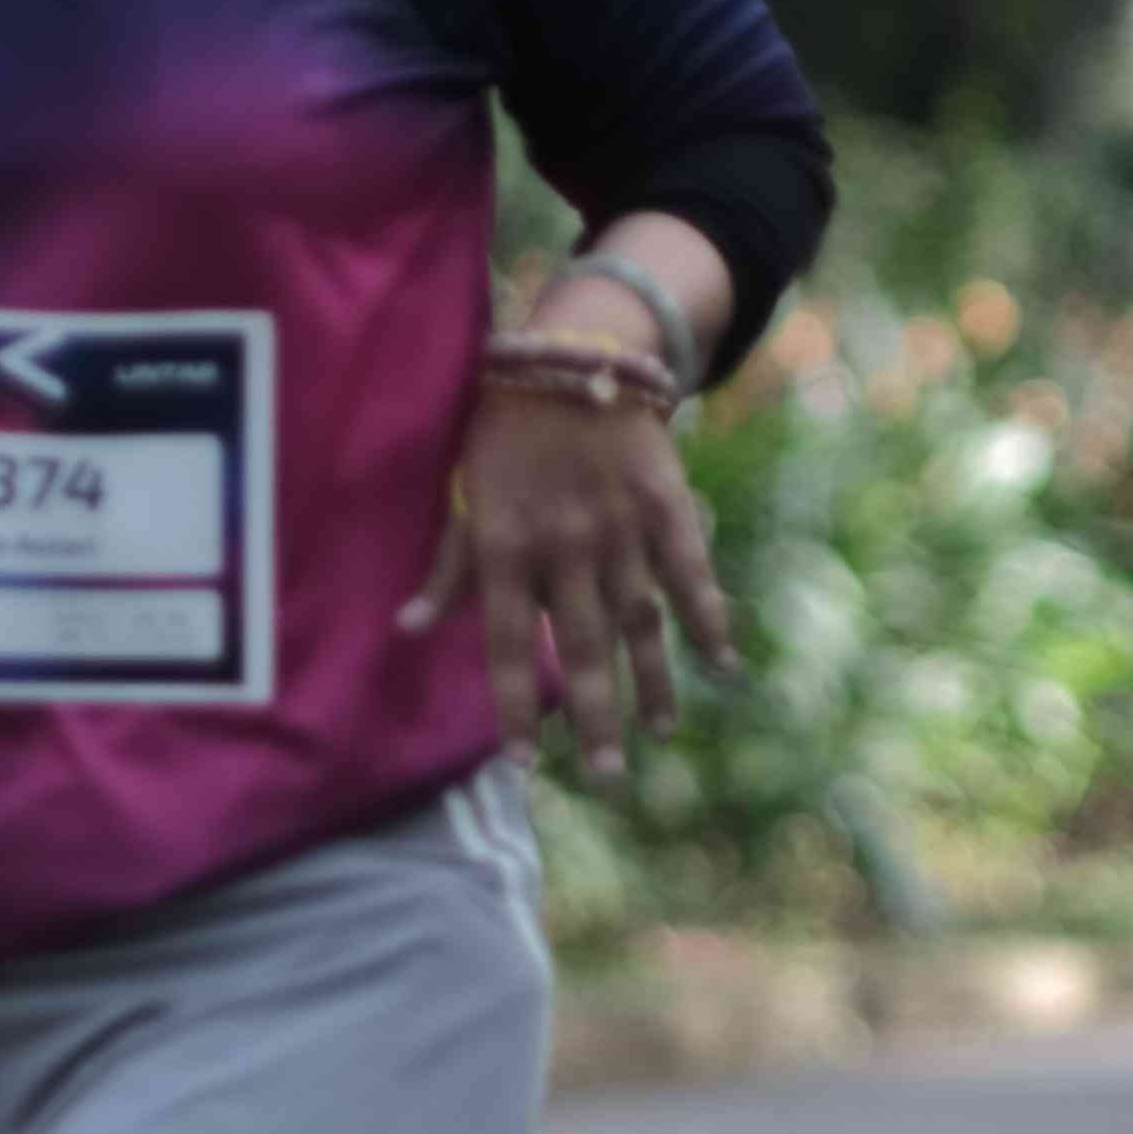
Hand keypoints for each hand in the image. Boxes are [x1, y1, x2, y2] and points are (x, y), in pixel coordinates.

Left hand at [401, 377, 736, 785]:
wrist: (573, 355)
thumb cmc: (505, 430)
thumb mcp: (463, 492)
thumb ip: (446, 564)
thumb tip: (408, 632)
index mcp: (506, 548)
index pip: (507, 648)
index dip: (515, 709)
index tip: (525, 765)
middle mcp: (564, 549)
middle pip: (582, 651)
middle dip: (595, 720)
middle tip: (609, 777)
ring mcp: (620, 530)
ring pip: (639, 624)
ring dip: (653, 685)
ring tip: (660, 736)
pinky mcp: (665, 507)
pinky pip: (690, 573)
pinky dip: (709, 620)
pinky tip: (724, 664)